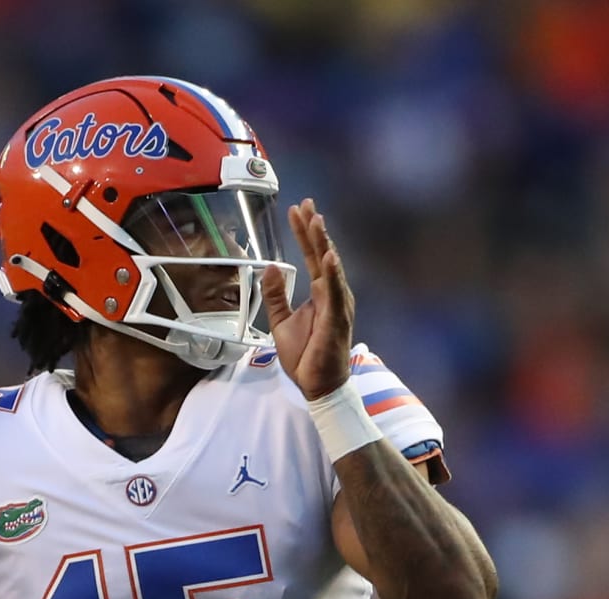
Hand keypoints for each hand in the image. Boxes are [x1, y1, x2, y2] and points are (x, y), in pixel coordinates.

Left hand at [260, 198, 353, 400]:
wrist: (317, 385)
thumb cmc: (305, 356)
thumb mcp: (281, 321)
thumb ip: (276, 294)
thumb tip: (270, 266)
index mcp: (320, 292)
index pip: (312, 256)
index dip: (304, 233)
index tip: (297, 210)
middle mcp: (332, 293)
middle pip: (322, 254)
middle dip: (313, 229)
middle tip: (306, 204)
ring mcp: (337, 304)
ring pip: (330, 267)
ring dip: (323, 243)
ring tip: (316, 220)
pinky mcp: (337, 319)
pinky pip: (335, 292)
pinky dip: (332, 273)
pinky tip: (329, 255)